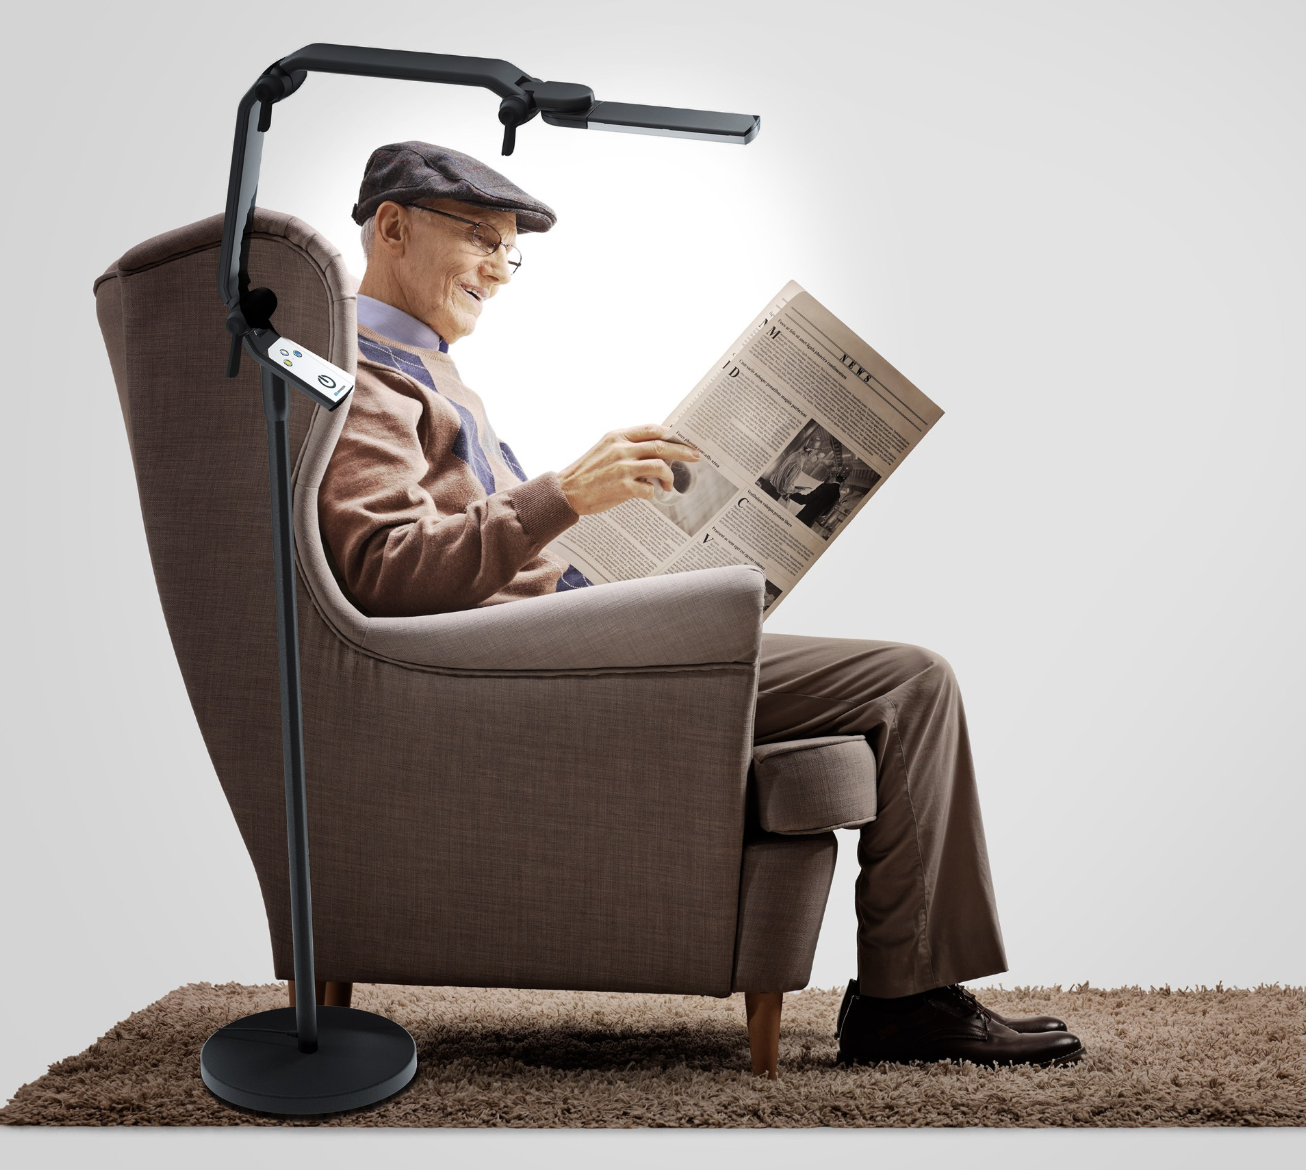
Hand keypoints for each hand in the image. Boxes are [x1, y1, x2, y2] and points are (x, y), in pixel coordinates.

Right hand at [558, 424, 700, 515]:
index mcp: (617, 436)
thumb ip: (627, 446)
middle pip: (662, 446)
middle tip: (695, 456)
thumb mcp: (605, 449)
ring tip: (669, 484)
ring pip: (660, 466)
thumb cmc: (587, 472)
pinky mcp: (623, 487)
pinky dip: (653, 492)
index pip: (652, 428)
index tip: (683, 438)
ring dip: (670, 476)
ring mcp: (623, 468)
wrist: (567, 491)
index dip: (671, 433)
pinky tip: (650, 494)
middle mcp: (621, 449)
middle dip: (683, 451)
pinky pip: (650, 488)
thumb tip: (655, 448)